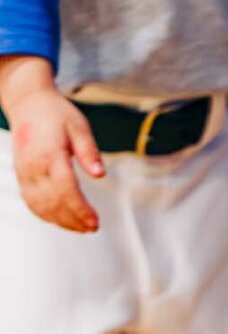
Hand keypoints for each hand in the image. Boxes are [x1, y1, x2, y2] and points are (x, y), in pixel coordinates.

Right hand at [5, 81, 104, 233]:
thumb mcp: (80, 127)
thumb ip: (89, 151)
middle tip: (93, 228)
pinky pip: (31, 202)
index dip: (80, 209)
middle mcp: (33, 166)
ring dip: (61, 222)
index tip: (95, 221)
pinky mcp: (21, 177)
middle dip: (73, 220)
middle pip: (53, 203)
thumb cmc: (56, 114)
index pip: (65, 189)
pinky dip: (46, 216)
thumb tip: (100, 174)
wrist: (28, 105)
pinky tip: (62, 221)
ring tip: (81, 229)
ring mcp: (24, 173)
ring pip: (40, 207)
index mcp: (49, 153)